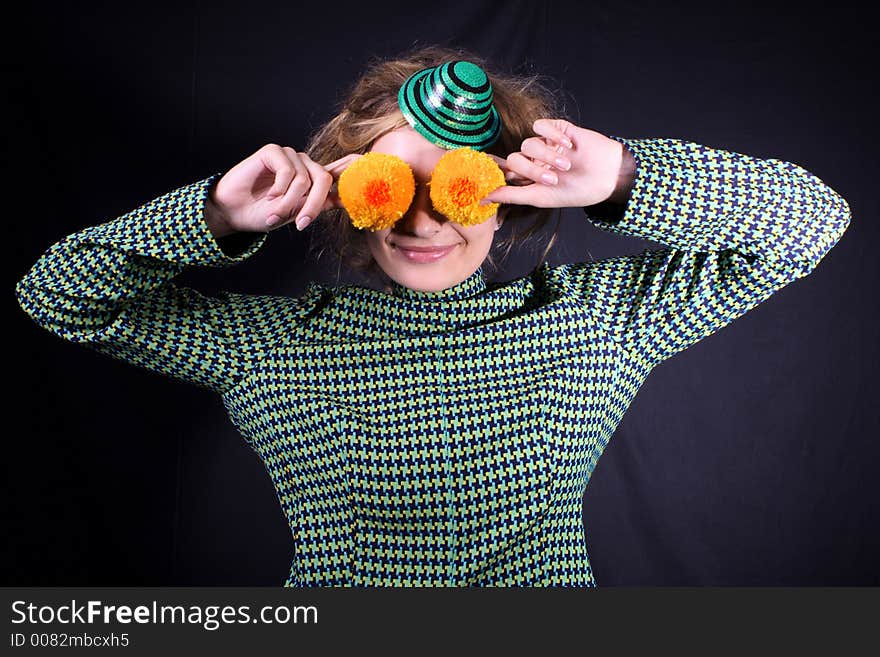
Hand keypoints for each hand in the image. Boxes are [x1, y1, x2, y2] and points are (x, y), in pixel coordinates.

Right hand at [207, 144, 361, 234]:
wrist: (233, 212)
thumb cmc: (264, 213)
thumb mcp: (297, 212)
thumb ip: (320, 203)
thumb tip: (347, 200)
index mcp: (314, 178)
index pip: (343, 166)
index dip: (358, 165)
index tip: (374, 166)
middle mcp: (305, 164)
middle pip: (324, 179)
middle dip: (314, 205)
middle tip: (300, 224)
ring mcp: (290, 156)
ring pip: (304, 180)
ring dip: (290, 203)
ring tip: (274, 214)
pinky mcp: (273, 152)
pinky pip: (288, 171)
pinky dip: (279, 189)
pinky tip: (267, 196)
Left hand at [479, 119, 633, 208]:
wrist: (607, 177)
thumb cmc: (575, 191)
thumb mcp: (540, 197)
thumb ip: (510, 195)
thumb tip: (481, 199)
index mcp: (527, 177)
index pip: (504, 170)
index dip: (494, 169)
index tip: (483, 170)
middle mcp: (533, 160)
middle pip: (515, 159)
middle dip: (532, 170)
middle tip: (553, 178)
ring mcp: (545, 144)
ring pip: (528, 143)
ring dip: (546, 156)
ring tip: (565, 166)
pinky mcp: (557, 129)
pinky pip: (541, 126)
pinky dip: (552, 136)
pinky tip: (568, 146)